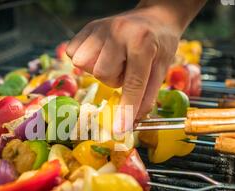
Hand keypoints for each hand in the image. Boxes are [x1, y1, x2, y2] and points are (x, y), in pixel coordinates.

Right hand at [66, 0, 205, 121]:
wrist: (155, 17)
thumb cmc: (160, 44)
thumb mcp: (161, 69)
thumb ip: (147, 96)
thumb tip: (130, 121)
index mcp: (143, 43)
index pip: (133, 83)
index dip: (126, 109)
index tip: (119, 130)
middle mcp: (118, 32)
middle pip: (102, 74)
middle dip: (114, 78)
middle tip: (126, 68)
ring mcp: (100, 28)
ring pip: (84, 64)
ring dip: (98, 69)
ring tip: (113, 61)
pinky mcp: (88, 27)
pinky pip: (73, 53)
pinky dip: (85, 59)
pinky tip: (100, 54)